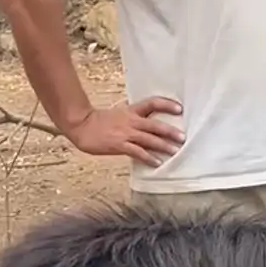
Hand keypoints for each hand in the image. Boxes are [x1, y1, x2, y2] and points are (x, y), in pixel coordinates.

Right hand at [64, 96, 184, 167]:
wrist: (82, 126)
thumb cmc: (100, 121)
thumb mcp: (120, 114)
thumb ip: (134, 117)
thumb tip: (149, 123)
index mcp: (131, 111)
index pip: (153, 103)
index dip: (167, 105)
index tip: (180, 108)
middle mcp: (131, 121)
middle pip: (155, 124)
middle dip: (170, 131)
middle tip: (183, 137)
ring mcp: (125, 133)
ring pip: (149, 139)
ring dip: (163, 145)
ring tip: (176, 151)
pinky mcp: (119, 145)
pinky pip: (137, 152)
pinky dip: (148, 157)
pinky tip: (157, 163)